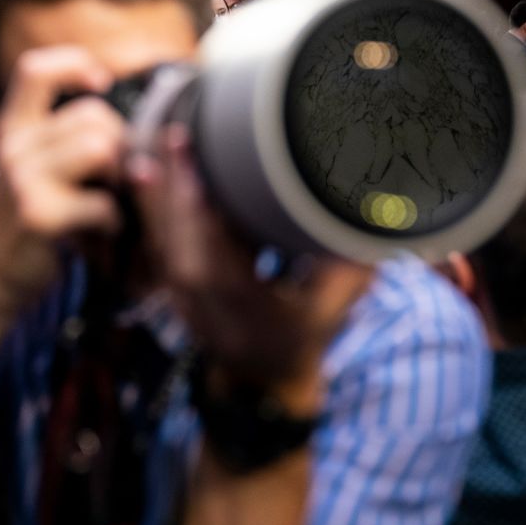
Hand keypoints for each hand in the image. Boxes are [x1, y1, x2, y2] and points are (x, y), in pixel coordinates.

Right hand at [0, 47, 121, 315]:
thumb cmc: (25, 216)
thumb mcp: (29, 164)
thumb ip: (59, 132)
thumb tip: (118, 104)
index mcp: (12, 128)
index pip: (36, 69)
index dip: (74, 65)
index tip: (99, 84)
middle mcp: (13, 147)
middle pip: (93, 115)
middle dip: (120, 143)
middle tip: (117, 173)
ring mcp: (24, 181)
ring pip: (101, 147)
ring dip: (121, 176)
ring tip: (112, 196)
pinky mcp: (41, 216)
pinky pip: (103, 202)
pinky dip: (115, 220)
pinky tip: (104, 230)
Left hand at [128, 125, 370, 411]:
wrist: (265, 387)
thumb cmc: (305, 339)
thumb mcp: (333, 308)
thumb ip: (350, 267)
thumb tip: (381, 220)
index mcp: (246, 316)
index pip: (216, 266)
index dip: (205, 221)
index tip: (200, 174)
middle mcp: (206, 310)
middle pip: (181, 248)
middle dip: (176, 193)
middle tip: (176, 137)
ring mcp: (183, 301)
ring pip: (162, 244)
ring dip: (157, 195)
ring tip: (155, 142)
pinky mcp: (173, 288)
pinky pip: (156, 244)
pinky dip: (151, 208)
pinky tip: (145, 168)